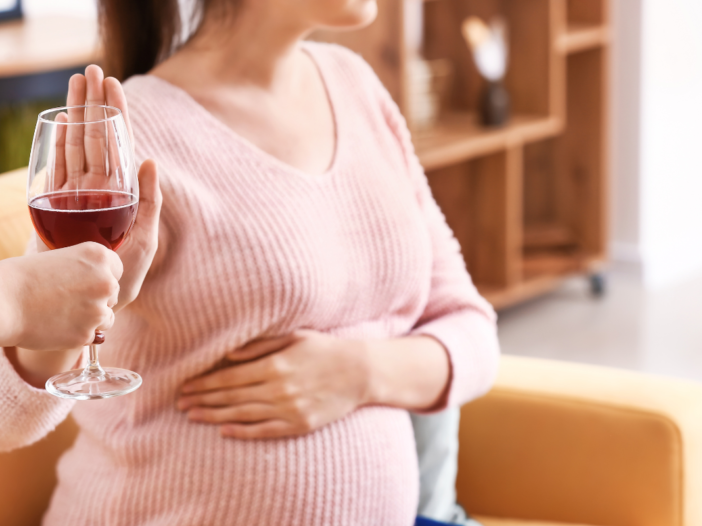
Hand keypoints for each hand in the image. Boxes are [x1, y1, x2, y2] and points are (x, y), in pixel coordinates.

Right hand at [0, 243, 121, 350]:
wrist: (0, 302)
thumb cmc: (21, 277)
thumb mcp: (60, 258)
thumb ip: (85, 268)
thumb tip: (101, 279)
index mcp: (98, 257)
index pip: (116, 269)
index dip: (100, 277)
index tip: (84, 281)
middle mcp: (105, 281)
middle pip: (113, 293)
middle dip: (96, 298)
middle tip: (67, 298)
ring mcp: (98, 310)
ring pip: (107, 317)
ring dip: (91, 318)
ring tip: (62, 312)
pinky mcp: (87, 334)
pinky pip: (92, 335)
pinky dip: (79, 334)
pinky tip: (58, 325)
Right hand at [57, 65, 162, 310]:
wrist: (90, 300)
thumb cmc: (126, 275)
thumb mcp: (145, 238)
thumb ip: (150, 202)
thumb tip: (150, 161)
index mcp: (125, 193)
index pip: (122, 144)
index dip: (118, 114)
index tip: (115, 84)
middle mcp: (100, 188)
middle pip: (98, 136)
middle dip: (96, 103)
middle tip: (93, 69)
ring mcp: (77, 194)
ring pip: (77, 144)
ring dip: (77, 112)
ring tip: (77, 81)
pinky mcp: (55, 205)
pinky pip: (56, 167)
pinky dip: (58, 142)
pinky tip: (61, 119)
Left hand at [177, 331, 371, 438]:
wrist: (358, 372)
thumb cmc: (324, 349)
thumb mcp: (294, 337)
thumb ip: (261, 346)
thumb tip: (229, 354)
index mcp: (275, 364)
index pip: (230, 378)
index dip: (205, 383)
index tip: (186, 385)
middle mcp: (279, 388)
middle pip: (231, 397)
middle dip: (203, 399)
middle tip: (180, 403)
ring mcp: (289, 409)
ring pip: (243, 415)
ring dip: (214, 416)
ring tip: (193, 416)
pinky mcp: (299, 424)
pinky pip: (265, 431)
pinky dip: (243, 432)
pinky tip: (224, 431)